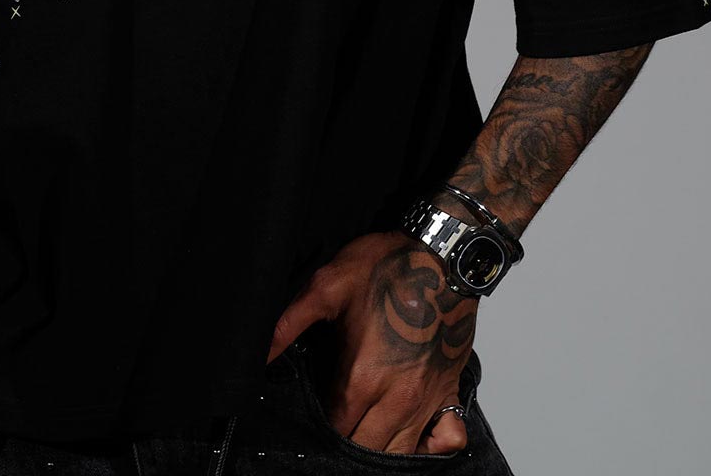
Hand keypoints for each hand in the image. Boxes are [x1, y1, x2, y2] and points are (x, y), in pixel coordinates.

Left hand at [266, 229, 478, 455]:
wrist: (440, 255)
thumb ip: (289, 324)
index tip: (313, 408)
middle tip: (335, 417)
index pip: (334, 429)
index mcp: (362, 377)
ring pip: (402, 455)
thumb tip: (260, 353)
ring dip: (380, 448)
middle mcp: (397, 398)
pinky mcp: (449, 390)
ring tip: (364, 427)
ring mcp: (427, 399)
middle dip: (346, 441)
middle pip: (365, 450)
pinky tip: (411, 433)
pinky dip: (430, 448)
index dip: (318, 426)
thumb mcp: (326, 286)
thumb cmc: (385, 266)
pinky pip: (449, 442)